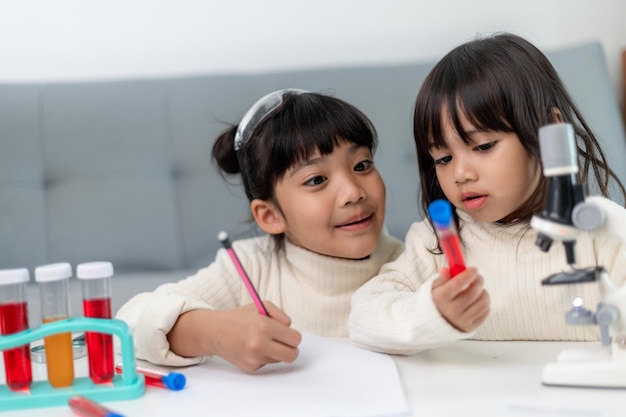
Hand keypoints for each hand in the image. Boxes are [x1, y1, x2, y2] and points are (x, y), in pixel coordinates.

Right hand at [168, 301, 301, 372]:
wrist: (215, 332)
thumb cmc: (240, 318)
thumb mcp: (261, 306)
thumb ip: (281, 315)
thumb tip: (290, 328)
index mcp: (264, 326)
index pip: (295, 339)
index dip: (294, 336)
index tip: (289, 334)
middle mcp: (259, 344)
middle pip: (292, 355)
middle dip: (292, 349)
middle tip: (285, 343)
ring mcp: (254, 358)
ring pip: (280, 359)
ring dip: (276, 352)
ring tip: (262, 341)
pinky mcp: (250, 367)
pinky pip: (267, 363)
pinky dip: (264, 356)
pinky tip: (252, 348)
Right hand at [431, 266, 489, 331]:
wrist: (435, 322)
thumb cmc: (438, 300)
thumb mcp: (436, 287)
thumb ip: (443, 278)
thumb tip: (445, 270)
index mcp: (441, 298)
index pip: (458, 283)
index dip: (468, 274)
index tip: (473, 269)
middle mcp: (451, 311)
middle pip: (473, 292)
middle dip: (478, 281)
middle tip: (478, 277)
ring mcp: (461, 320)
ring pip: (483, 302)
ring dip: (483, 292)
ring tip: (478, 290)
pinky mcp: (469, 327)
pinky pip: (485, 312)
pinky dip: (485, 303)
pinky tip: (478, 300)